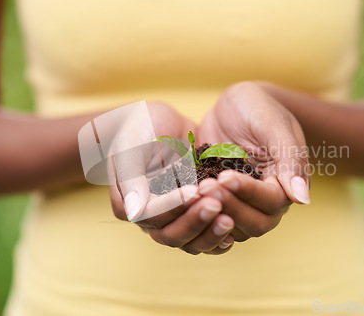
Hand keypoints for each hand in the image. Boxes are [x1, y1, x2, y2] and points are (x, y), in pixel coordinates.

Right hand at [109, 102, 234, 254]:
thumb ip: (131, 178)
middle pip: (171, 235)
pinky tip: (234, 227)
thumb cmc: (140, 129)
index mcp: (128, 205)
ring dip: (209, 232)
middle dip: (194, 222)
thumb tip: (134, 211)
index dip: (172, 206)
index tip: (194, 191)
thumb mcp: (131, 146)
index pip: (151, 215)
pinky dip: (217, 235)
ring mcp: (173, 219)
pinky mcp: (192, 215)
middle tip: (216, 205)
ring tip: (229, 219)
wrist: (160, 122)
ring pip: (189, 241)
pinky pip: (204, 235)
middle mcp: (150, 219)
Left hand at [197, 82, 310, 241]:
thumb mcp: (274, 125)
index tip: (224, 176)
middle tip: (205, 187)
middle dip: (229, 206)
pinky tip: (181, 197)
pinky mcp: (218, 199)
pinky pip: (211, 215)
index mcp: (285, 183)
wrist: (234, 104)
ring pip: (232, 226)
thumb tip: (303, 200)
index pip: (272, 202)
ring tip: (193, 192)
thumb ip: (290, 160)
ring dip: (212, 213)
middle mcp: (266, 200)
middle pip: (254, 224)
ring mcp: (241, 202)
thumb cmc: (259, 108)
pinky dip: (197, 211)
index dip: (248, 193)